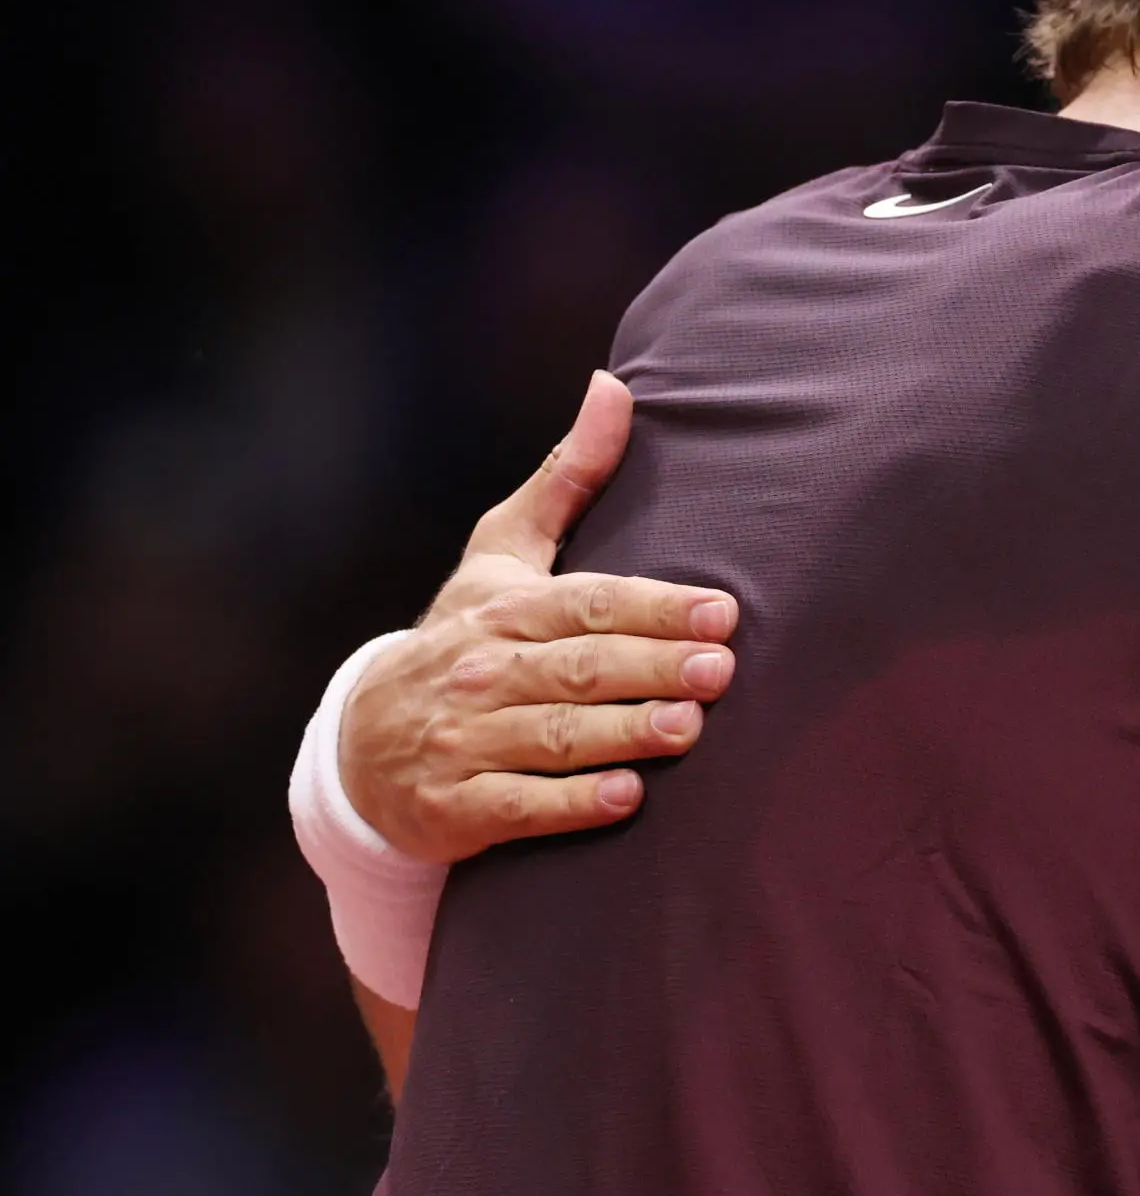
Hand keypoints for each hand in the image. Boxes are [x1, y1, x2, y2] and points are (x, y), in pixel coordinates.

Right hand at [340, 371, 740, 862]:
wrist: (361, 750)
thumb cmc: (461, 640)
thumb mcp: (502, 558)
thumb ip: (568, 480)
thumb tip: (615, 386)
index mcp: (504, 610)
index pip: (588, 603)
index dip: (654, 608)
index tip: (722, 613)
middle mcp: (481, 671)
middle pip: (577, 667)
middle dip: (649, 666)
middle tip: (719, 669)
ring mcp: (464, 741)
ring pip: (552, 735)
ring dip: (621, 732)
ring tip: (687, 727)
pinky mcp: (455, 809)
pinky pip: (518, 806)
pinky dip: (570, 803)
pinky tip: (624, 797)